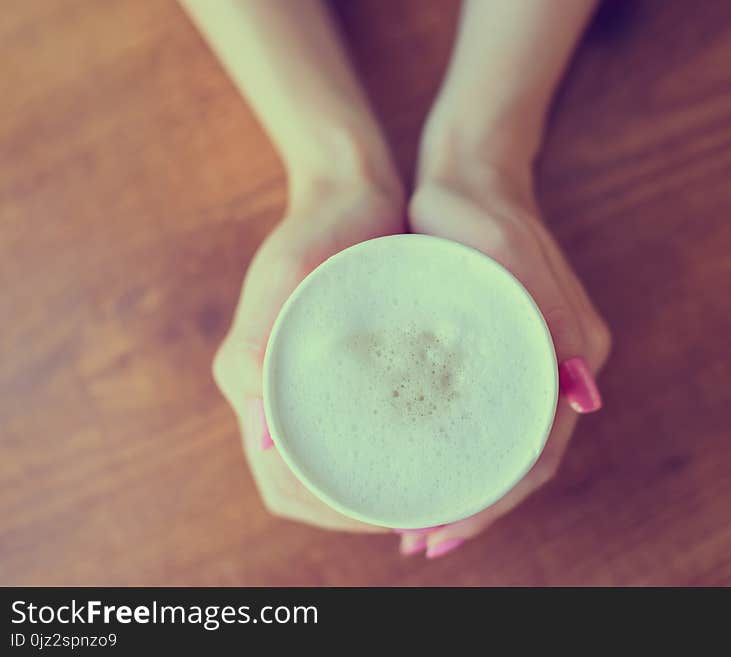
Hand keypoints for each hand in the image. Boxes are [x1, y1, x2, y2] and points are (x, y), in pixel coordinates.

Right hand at [213, 177, 403, 531]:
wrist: (349, 192)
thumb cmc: (321, 229)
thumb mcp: (290, 274)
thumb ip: (257, 350)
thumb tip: (260, 436)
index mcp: (252, 383)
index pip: (282, 481)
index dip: (330, 511)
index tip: (389, 513)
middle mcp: (277, 394)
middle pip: (307, 488)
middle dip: (358, 511)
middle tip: (421, 515)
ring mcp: (307, 385)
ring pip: (334, 465)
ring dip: (373, 490)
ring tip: (430, 494)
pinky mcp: (340, 372)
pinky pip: (356, 431)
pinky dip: (385, 454)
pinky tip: (429, 452)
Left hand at [400, 165, 611, 556]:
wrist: (469, 167)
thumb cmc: (476, 204)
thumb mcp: (505, 248)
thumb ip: (549, 315)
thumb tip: (581, 402)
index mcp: (570, 350)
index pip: (538, 450)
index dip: (494, 498)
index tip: (443, 528)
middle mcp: (559, 365)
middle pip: (522, 461)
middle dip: (475, 507)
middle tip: (420, 541)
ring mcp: (533, 361)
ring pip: (504, 446)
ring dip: (467, 490)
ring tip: (415, 526)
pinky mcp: (505, 352)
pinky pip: (488, 419)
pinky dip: (460, 454)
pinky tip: (424, 469)